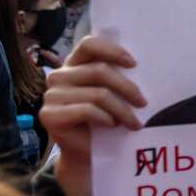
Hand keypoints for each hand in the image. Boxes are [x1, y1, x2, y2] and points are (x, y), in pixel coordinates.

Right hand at [39, 36, 145, 195]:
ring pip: (98, 94)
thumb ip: (119, 75)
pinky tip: (113, 125)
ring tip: (134, 122)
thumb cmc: (105, 117)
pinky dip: (106, 118)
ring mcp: (51, 95)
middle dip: (128, 88)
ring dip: (122, 110)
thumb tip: (145, 67)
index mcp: (75, 63)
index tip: (134, 64)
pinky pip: (87, 110)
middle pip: (99, 70)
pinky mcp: (49, 115)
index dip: (113, 50)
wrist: (87, 151)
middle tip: (144, 103)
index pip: (89, 44)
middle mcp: (59, 76)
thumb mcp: (113, 92)